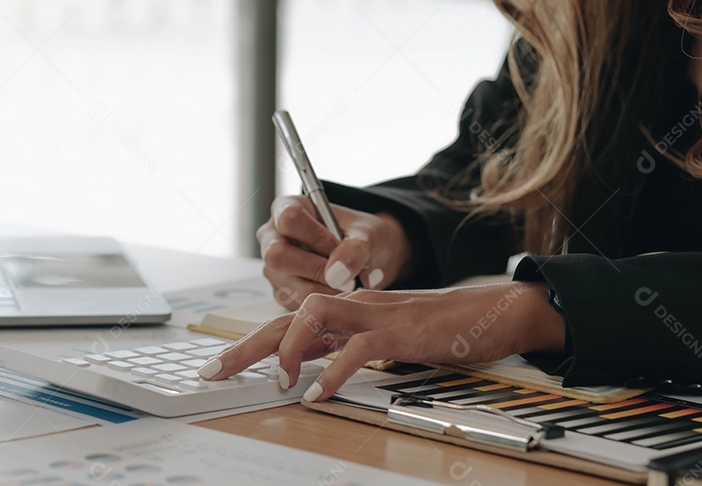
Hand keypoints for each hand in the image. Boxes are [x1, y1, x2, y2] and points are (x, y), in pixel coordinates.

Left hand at [197, 282, 564, 402]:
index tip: (218, 367)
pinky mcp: (399, 330)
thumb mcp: (381, 339)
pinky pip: (358, 347)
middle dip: (245, 346)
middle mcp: (351, 307)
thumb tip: (307, 371)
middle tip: (212, 373)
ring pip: (314, 315)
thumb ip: (343, 348)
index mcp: (345, 312)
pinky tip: (319, 394)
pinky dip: (334, 372)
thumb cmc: (437, 328)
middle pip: (285, 317)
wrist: (489, 311)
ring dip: (289, 349)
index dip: (248, 344)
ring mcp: (373, 314)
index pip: (285, 323)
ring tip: (281, 384)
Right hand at [257, 196, 413, 309]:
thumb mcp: (366, 234)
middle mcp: (272, 238)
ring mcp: (273, 269)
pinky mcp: (281, 294)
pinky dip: (326, 304)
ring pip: (290, 286)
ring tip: (351, 284)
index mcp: (286, 209)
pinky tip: (342, 293)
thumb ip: (356, 247)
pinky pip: (299, 306)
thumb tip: (337, 273)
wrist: (364, 258)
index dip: (317, 236)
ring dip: (327, 290)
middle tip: (347, 275)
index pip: (289, 219)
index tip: (340, 246)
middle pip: (276, 256)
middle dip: (316, 269)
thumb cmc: (359, 236)